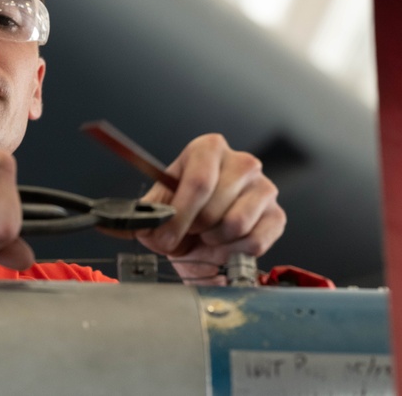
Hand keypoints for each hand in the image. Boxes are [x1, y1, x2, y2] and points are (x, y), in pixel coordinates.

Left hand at [134, 134, 285, 283]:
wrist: (206, 236)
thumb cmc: (183, 214)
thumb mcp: (159, 206)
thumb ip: (144, 213)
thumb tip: (123, 223)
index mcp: (208, 148)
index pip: (198, 181)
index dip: (179, 215)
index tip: (164, 236)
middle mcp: (241, 162)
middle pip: (214, 207)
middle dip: (192, 230)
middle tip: (185, 234)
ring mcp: (264, 188)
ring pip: (236, 225)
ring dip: (213, 240)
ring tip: (205, 236)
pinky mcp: (277, 216)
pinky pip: (254, 242)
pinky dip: (233, 252)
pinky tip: (224, 244)